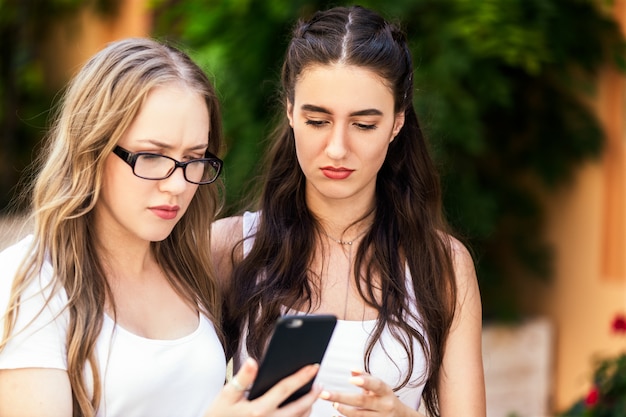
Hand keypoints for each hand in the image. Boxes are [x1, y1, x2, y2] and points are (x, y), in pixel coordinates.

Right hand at [205, 357, 320, 416]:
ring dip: (308, 407)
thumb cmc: (218, 415)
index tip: (314, 366)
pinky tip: (302, 409)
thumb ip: (242, 378)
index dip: (301, 377)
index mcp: (258, 409)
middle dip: (312, 394)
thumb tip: (254, 362)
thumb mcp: (226, 395)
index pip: (285, 389)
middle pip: (299, 407)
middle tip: (320, 383)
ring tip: (313, 394)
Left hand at [319, 370, 419, 416]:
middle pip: (361, 401)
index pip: (377, 385)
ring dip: (343, 409)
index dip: (365, 382)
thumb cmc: (387, 399)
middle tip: (325, 394)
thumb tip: (353, 370)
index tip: (351, 379)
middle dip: (341, 397)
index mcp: (385, 392)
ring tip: (333, 403)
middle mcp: (384, 405)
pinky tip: (336, 415)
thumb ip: (366, 377)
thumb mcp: (381, 387)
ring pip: (358, 415)